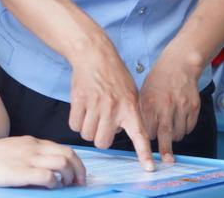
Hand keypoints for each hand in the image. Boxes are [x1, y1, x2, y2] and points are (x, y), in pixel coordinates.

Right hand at [0, 136, 85, 187]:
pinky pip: (47, 175)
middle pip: (68, 154)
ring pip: (62, 162)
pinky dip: (54, 182)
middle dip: (79, 169)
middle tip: (79, 183)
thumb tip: (43, 168)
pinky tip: (50, 187)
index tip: (77, 175)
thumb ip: (28, 154)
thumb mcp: (11, 150)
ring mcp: (26, 159)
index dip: (75, 162)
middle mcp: (32, 148)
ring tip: (67, 186)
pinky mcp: (20, 172)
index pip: (63, 148)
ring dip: (70, 176)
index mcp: (31, 142)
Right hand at [69, 43, 154, 170]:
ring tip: (92, 112)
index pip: (139, 135)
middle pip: (103, 142)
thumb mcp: (130, 92)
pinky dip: (76, 121)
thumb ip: (130, 114)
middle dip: (101, 136)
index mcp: (130, 107)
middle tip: (102, 123)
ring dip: (88, 128)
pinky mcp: (79, 101)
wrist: (94, 55)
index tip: (149, 168)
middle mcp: (113, 108)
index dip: (144, 154)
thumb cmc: (113, 75)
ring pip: (87, 136)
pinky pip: (74, 126)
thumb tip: (124, 132)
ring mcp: (95, 105)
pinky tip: (82, 108)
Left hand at [138, 53, 201, 162]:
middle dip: (165, 149)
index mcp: (150, 102)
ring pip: (179, 133)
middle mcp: (166, 105)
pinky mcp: (194, 107)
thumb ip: (142, 113)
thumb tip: (137, 133)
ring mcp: (182, 106)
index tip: (148, 139)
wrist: (180, 65)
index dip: (148, 135)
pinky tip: (179, 121)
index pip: (148, 129)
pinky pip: (190, 127)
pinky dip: (184, 128)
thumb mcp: (143, 93)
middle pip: (165, 133)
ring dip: (174, 136)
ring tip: (170, 127)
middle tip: (166, 161)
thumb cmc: (158, 80)